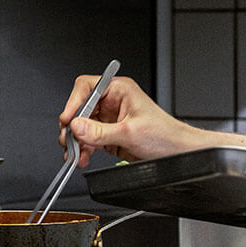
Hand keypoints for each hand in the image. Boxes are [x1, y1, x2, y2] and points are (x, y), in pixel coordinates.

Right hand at [58, 74, 204, 165]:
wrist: (177, 152)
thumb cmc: (164, 134)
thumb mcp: (130, 133)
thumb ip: (100, 131)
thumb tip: (76, 126)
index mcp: (119, 90)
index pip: (87, 87)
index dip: (74, 102)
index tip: (68, 119)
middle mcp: (112, 101)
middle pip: (80, 108)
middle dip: (73, 127)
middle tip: (69, 141)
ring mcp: (110, 118)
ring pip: (82, 126)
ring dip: (76, 141)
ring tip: (75, 155)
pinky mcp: (109, 134)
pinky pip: (88, 139)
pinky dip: (83, 149)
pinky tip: (82, 158)